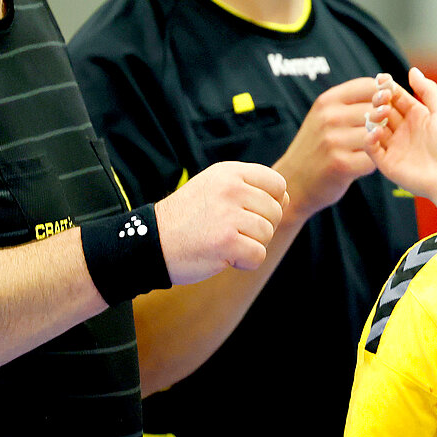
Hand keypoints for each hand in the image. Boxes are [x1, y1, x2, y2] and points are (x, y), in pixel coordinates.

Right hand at [153, 161, 287, 284]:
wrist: (150, 242)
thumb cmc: (188, 219)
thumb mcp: (216, 190)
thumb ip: (251, 190)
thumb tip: (285, 198)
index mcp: (230, 173)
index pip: (277, 184)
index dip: (270, 203)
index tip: (247, 213)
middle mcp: (231, 189)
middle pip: (276, 211)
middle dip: (260, 228)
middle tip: (231, 232)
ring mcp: (228, 215)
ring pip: (268, 235)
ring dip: (250, 246)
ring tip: (224, 243)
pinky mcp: (226, 242)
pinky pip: (258, 256)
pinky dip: (244, 263)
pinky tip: (223, 257)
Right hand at [276, 77, 379, 221]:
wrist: (294, 181)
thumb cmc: (318, 146)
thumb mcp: (326, 116)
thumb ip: (353, 103)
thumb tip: (387, 85)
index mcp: (327, 101)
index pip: (369, 85)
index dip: (385, 94)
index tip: (387, 106)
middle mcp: (328, 117)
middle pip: (377, 109)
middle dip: (386, 121)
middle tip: (382, 133)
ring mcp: (333, 141)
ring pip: (377, 133)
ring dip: (381, 142)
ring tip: (372, 148)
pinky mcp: (340, 164)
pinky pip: (373, 157)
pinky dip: (373, 162)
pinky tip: (363, 163)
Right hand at [366, 69, 436, 200]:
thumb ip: (428, 89)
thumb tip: (413, 70)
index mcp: (417, 116)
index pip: (396, 97)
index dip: (388, 88)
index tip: (381, 79)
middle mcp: (404, 130)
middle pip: (383, 110)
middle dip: (378, 101)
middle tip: (380, 97)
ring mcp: (394, 146)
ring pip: (374, 127)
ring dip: (373, 118)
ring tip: (381, 113)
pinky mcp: (387, 163)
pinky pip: (372, 148)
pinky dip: (369, 138)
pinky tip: (376, 131)